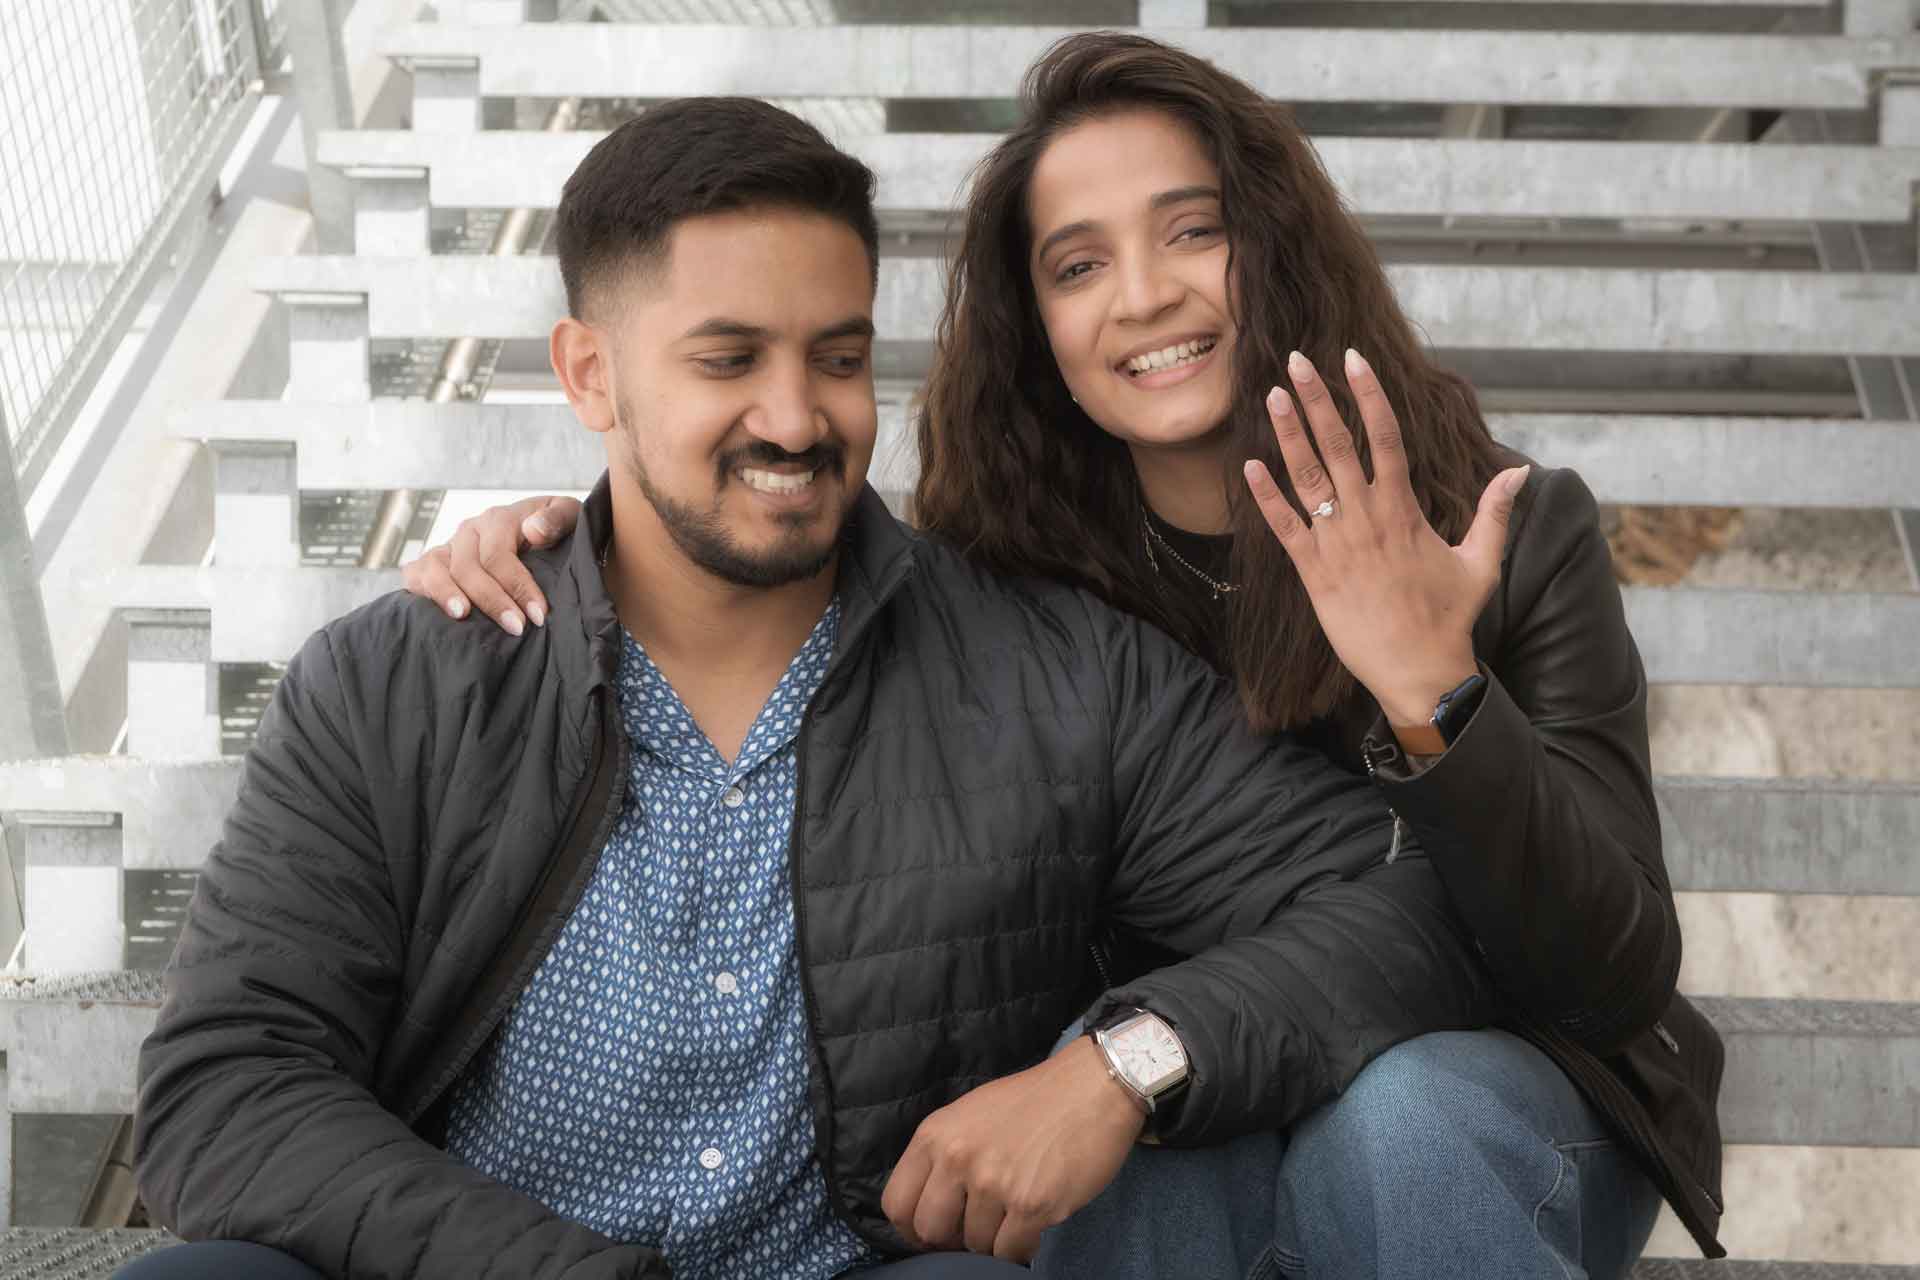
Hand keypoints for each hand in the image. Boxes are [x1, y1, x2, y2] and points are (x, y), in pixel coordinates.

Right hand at [400, 495, 581, 634]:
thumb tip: (533, 530)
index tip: (538, 615)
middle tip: (516, 628)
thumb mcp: (567, 516)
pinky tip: (441, 614)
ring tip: (464, 617)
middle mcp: (468, 531)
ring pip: (436, 569)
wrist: (535, 536)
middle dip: (493, 600)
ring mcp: (447, 548)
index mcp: (499, 519)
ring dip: (449, 595)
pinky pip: (417, 575)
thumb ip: (557, 518)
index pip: (500, 554)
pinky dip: (426, 593)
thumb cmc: (554, 532)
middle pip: (469, 566)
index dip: (517, 585)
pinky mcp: (430, 565)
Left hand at [880, 1037, 1144, 1262]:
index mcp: (936, 1135)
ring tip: (1014, 1215)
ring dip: (993, 1240)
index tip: (933, 1231)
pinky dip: (1021, 1247)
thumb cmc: (1034, 1100)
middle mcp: (958, 1159)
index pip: (896, 1203)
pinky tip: (1033, 1224)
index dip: (912, 1227)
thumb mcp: (970, 1113)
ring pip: (975, 1246)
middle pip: (930, 1231)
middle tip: (976, 1229)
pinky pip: (1010, 1253)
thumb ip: (945, 1154)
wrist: (1093, 1086)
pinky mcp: (1032, 1205)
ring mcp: (994, 1184)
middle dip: (952, 1240)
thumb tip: (932, 1205)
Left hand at [1243, 350, 1527, 731]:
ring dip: (1288, 434)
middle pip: (1338, 444)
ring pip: (1308, 477)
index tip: (1353, 358)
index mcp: (1404, 509)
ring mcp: (1337, 543)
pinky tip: (1249, 465)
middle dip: (1316, 399)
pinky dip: (1266, 497)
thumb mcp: (1481, 561)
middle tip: (1297, 359)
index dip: (1368, 394)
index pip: (1387, 436)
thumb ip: (1496, 512)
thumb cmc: (1449, 617)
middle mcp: (1367, 517)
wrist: (1419, 670)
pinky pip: (1284, 527)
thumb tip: (1522, 470)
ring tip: (1272, 395)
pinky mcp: (1314, 573)